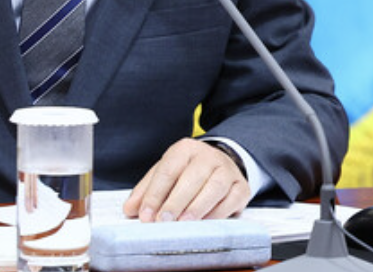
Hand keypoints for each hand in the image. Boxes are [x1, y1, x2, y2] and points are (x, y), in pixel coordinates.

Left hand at [123, 138, 249, 221]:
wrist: (221, 163)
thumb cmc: (188, 172)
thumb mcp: (165, 173)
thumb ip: (147, 190)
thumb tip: (130, 209)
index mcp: (184, 149)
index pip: (167, 170)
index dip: (155, 194)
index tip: (145, 215)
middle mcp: (207, 156)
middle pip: (191, 178)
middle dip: (175, 202)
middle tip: (163, 221)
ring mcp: (227, 170)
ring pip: (214, 187)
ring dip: (197, 207)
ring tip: (183, 223)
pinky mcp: (241, 186)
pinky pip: (231, 200)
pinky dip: (218, 213)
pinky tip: (205, 223)